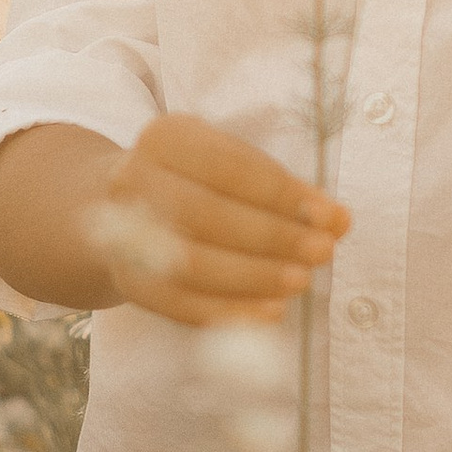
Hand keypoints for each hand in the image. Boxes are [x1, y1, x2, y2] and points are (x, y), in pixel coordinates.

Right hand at [0, 112, 348, 322]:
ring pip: (191, 262)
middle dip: (273, 236)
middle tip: (323, 252)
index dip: (284, 194)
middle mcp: (134, 180)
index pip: (230, 167)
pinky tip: (270, 313)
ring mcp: (124, 235)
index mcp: (165, 137)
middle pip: (207, 214)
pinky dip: (230, 313)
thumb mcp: (227, 164)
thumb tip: (337, 219)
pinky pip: (179, 305)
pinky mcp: (129, 283)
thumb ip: (279, 188)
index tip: (334, 217)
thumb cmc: (194, 182)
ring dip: (254, 276)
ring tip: (301, 281)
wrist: (113, 210)